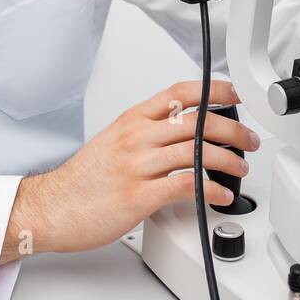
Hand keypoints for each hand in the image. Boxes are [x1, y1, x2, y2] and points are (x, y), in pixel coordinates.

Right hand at [0, 80, 258, 261]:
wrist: (51, 208)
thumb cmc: (81, 181)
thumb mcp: (113, 141)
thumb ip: (146, 133)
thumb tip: (183, 133)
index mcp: (131, 121)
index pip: (179, 93)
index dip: (213, 90)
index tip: (234, 95)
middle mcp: (136, 138)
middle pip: (196, 122)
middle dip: (232, 129)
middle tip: (248, 140)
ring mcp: (137, 166)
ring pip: (195, 152)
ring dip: (227, 160)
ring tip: (240, 168)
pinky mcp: (138, 196)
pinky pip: (185, 186)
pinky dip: (210, 189)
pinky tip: (220, 194)